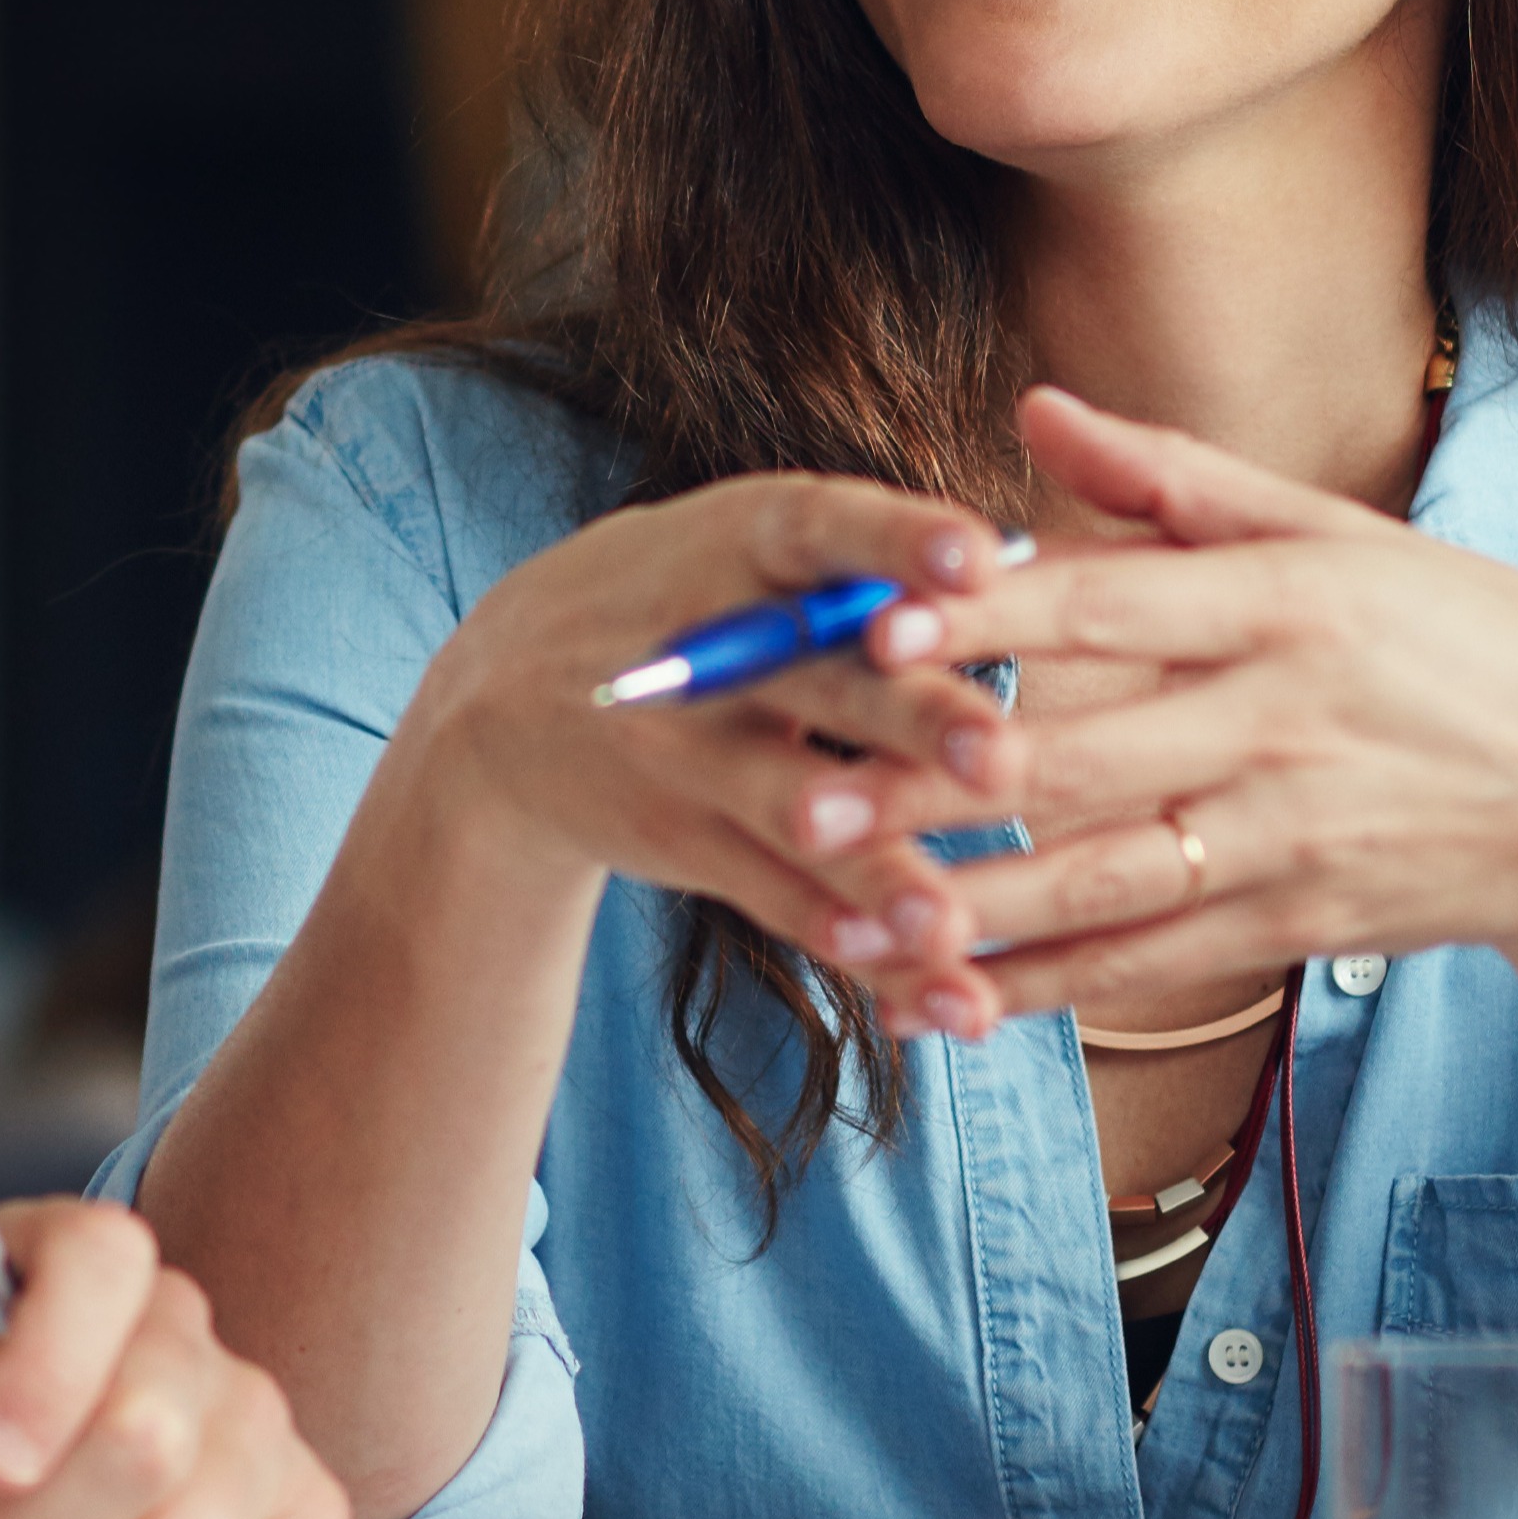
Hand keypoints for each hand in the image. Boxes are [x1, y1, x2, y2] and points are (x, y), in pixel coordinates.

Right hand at [377, 467, 1032, 959]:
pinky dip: (857, 944)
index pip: (820, 528)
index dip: (896, 541)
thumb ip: (860, 559)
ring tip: (948, 924)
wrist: (495, 714)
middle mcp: (706, 651)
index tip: (979, 559)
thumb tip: (1022, 565)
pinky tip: (935, 990)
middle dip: (911, 722)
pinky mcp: (685, 843)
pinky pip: (781, 901)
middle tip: (1002, 758)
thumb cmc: (679, 601)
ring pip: (797, 814)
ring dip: (877, 872)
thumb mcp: (735, 548)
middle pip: (824, 683)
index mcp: (735, 544)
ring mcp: (684, 758)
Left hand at [800, 388, 1517, 1042]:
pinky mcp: (1299, 923)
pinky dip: (1048, 989)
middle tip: (801, 795)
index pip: (1111, 601)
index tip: (873, 624)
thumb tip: (1030, 410)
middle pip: (1081, 754)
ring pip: (1103, 880)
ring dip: (969, 908)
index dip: (988, 616)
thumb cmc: (1467, 643)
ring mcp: (1291, 835)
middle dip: (931, 783)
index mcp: (1287, 602)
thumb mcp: (1340, 534)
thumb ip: (1172, 481)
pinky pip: (1152, 962)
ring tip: (847, 920)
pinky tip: (948, 1000)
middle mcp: (1283, 721)